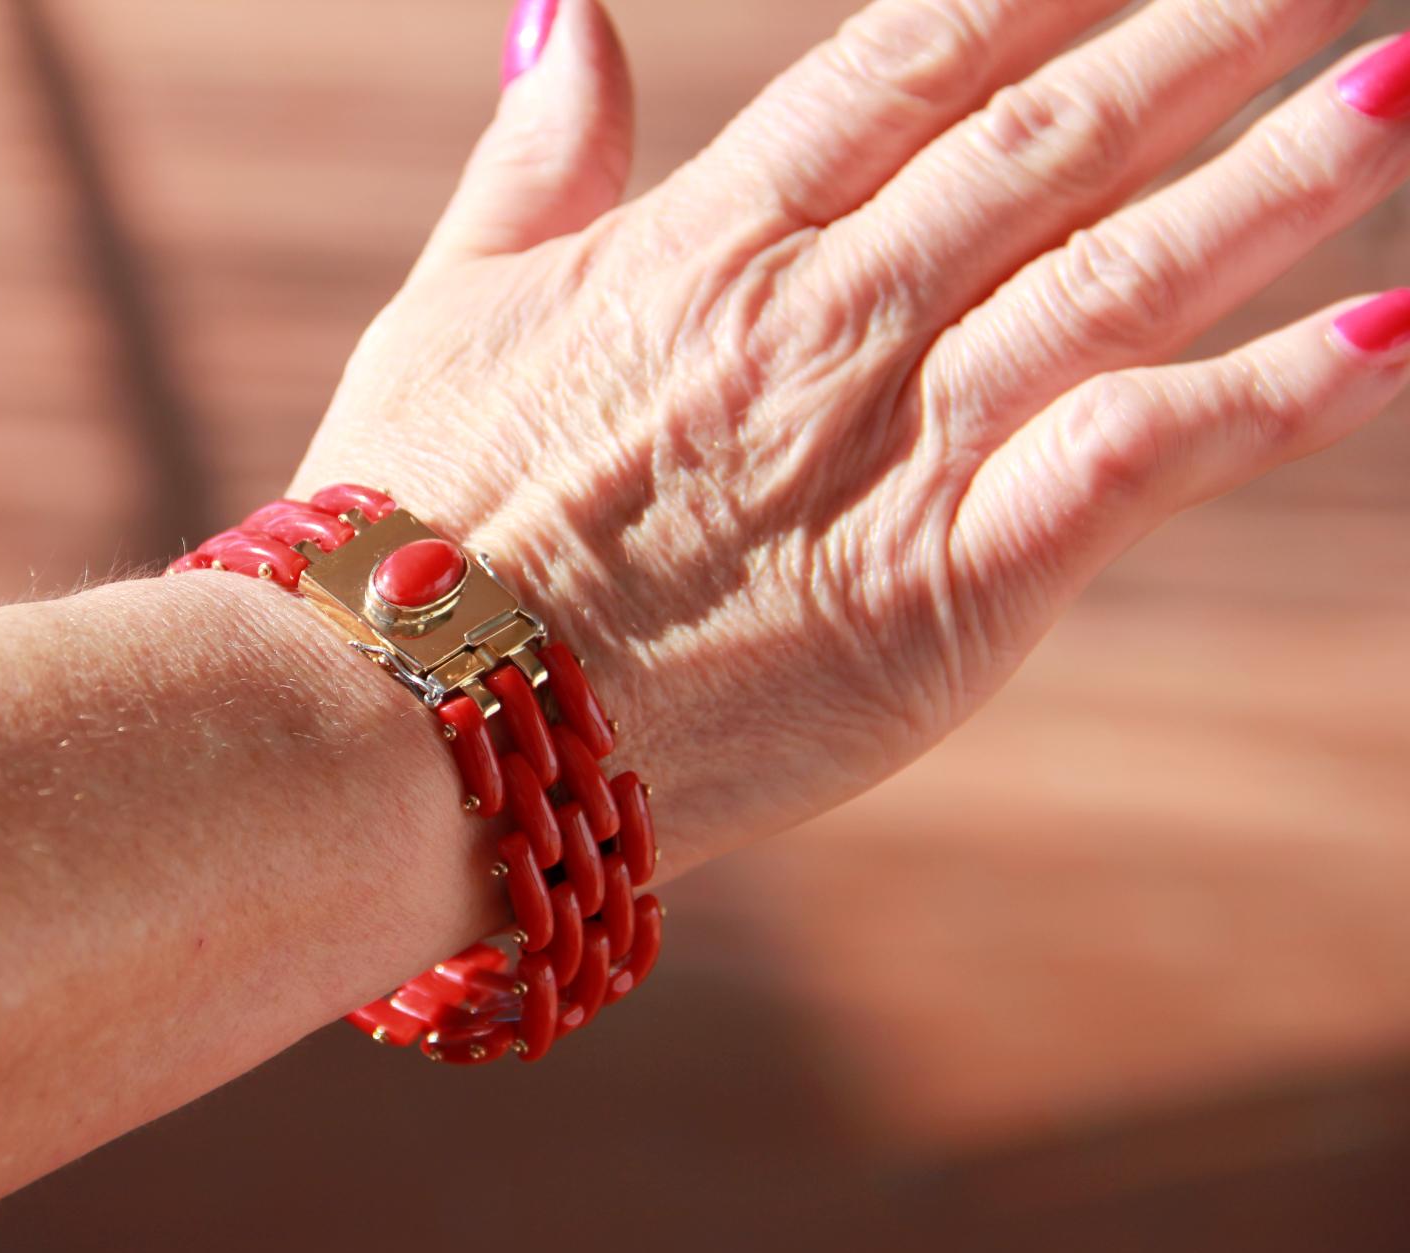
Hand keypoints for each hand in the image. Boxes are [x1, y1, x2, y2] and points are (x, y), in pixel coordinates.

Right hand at [293, 0, 1409, 859]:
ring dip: (1277, 178)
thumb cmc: (408, 526)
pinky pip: (1120, 468)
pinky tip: (1384, 337)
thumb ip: (536, 158)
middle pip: (1049, 136)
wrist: (399, 725)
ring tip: (1400, 87)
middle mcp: (819, 318)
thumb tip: (560, 7)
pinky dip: (1259, 404)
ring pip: (1114, 276)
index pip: (915, 55)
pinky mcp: (934, 591)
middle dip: (1209, 29)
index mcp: (708, 241)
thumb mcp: (449, 308)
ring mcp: (883, 449)